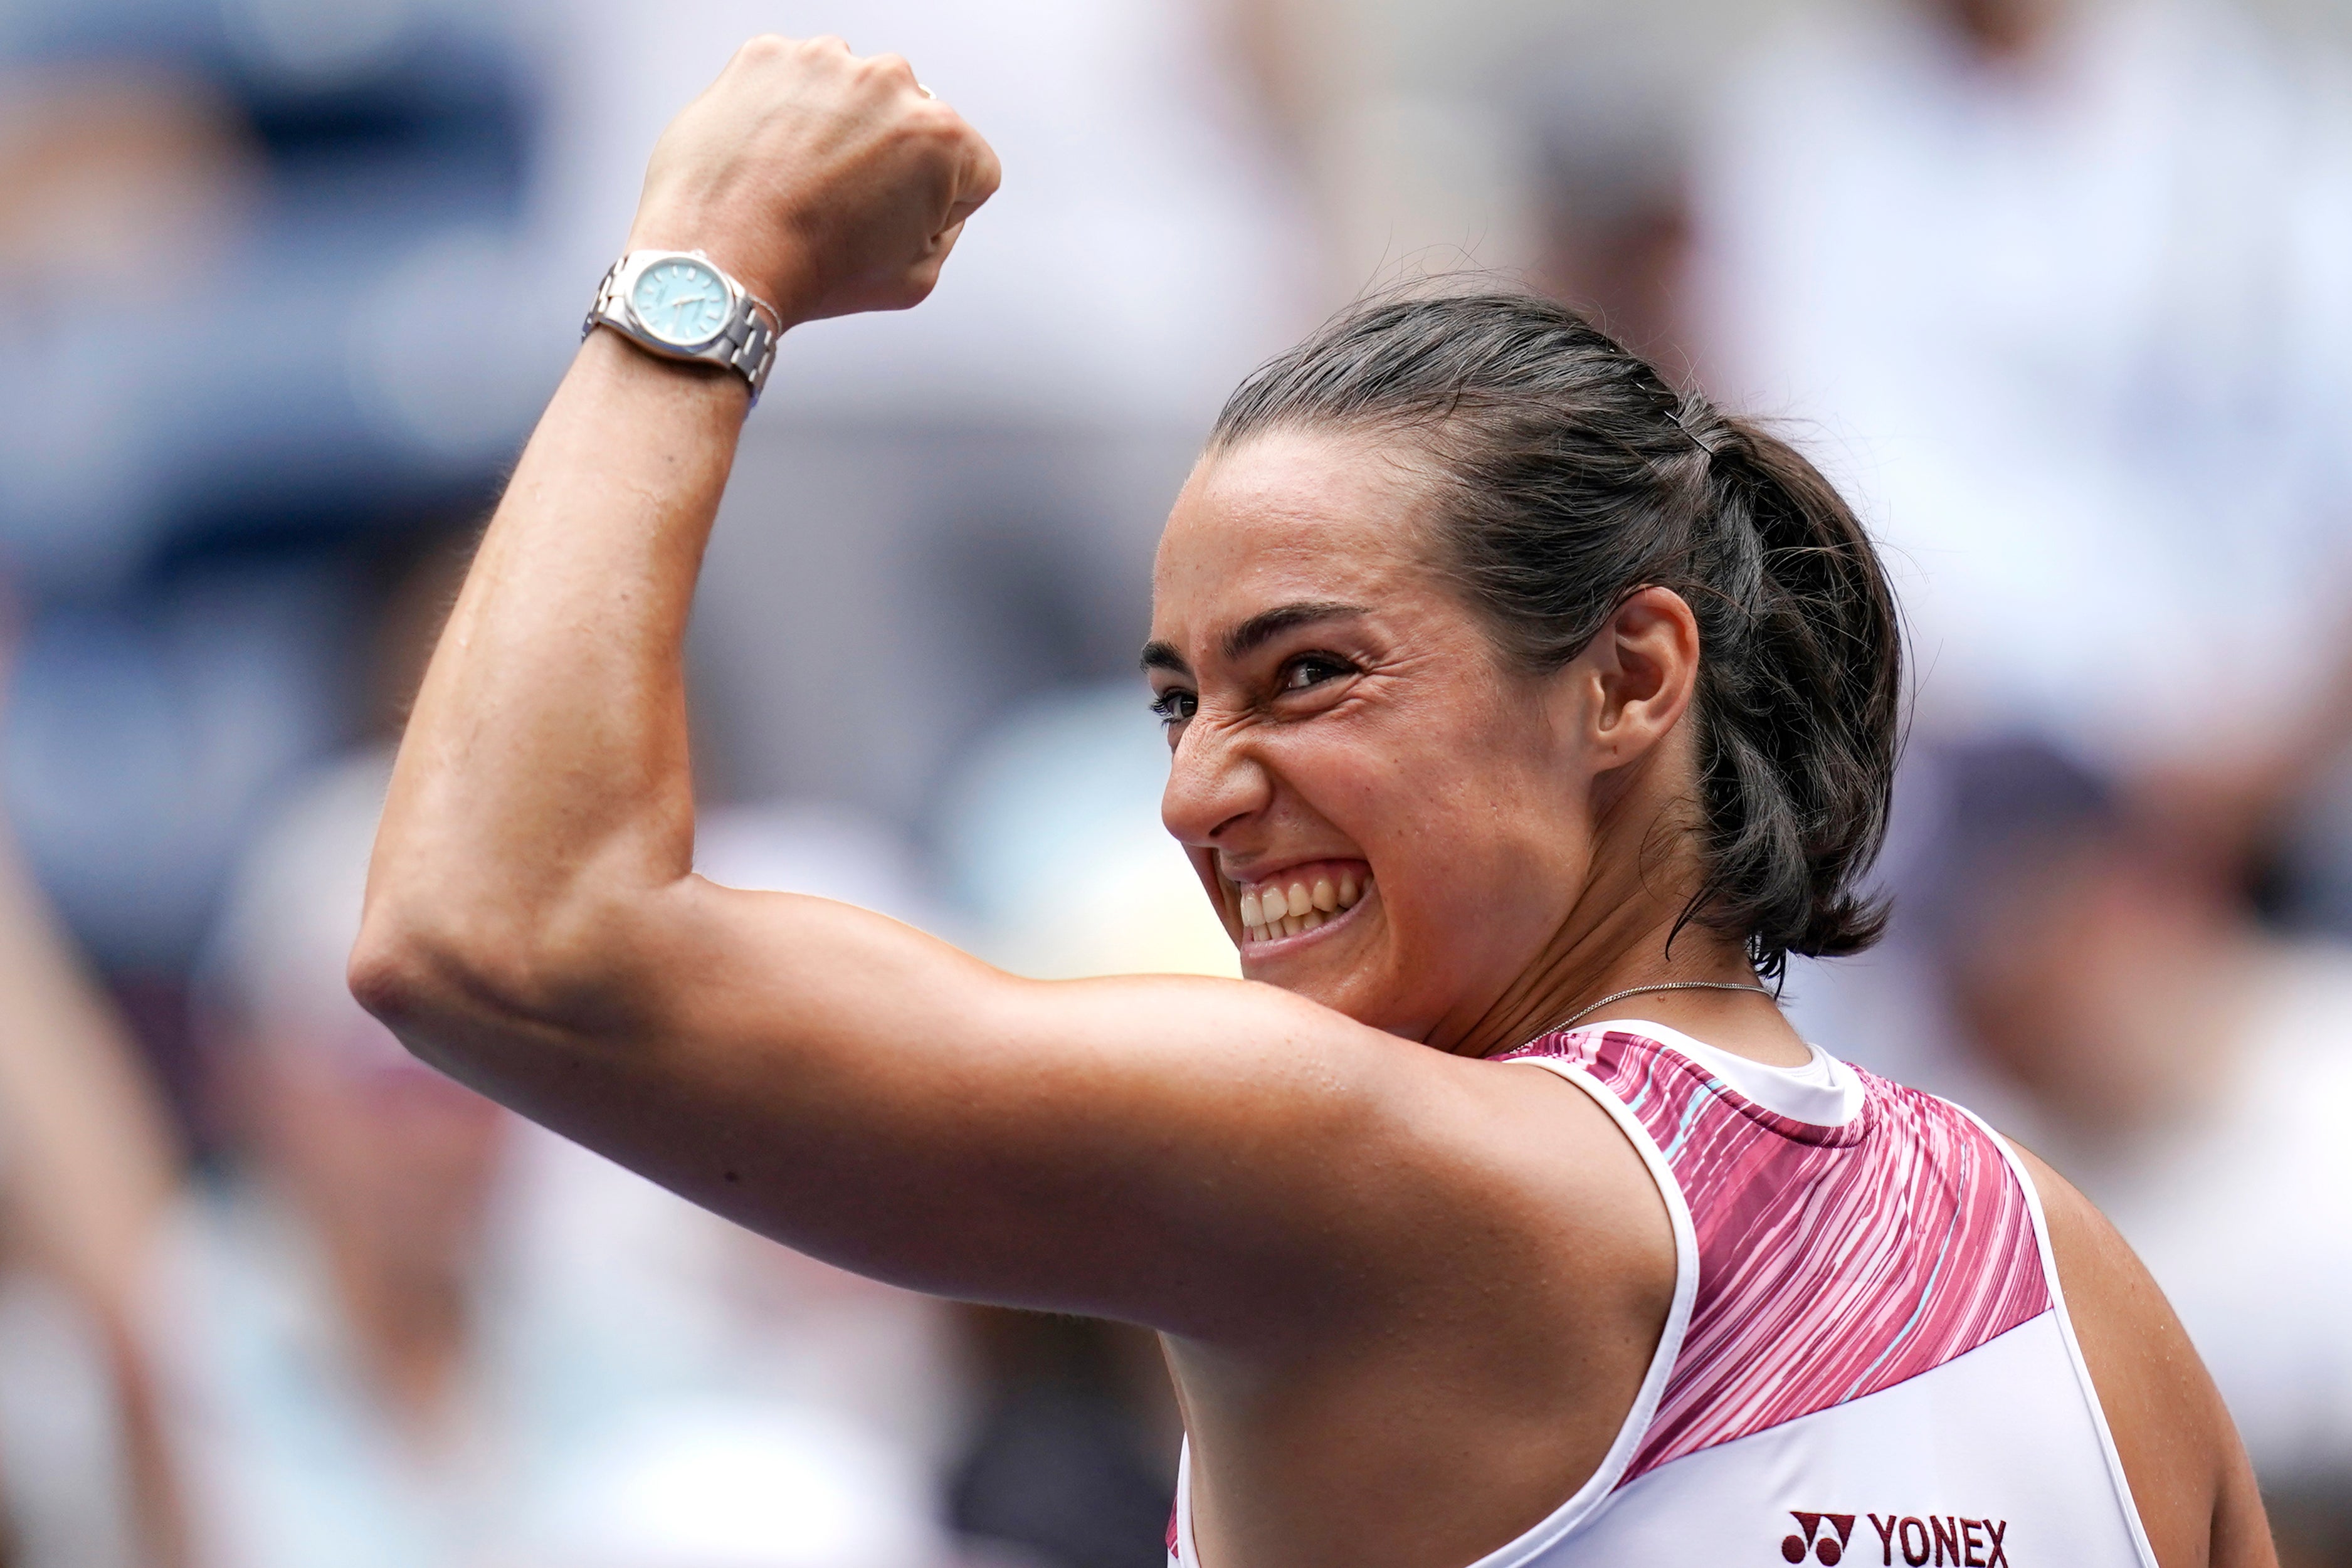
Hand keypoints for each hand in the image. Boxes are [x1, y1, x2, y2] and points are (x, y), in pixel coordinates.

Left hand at [626, 35, 1000, 327]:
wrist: (718, 259)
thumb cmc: (810, 272)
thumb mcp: (917, 279)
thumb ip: (945, 226)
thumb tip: (933, 200)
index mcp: (941, 137)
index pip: (972, 164)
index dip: (941, 204)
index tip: (900, 220)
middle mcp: (890, 82)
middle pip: (911, 117)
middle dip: (888, 154)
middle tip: (846, 203)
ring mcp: (825, 61)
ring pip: (851, 91)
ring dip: (836, 125)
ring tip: (800, 180)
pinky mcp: (768, 55)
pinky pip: (793, 78)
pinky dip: (784, 109)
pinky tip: (769, 157)